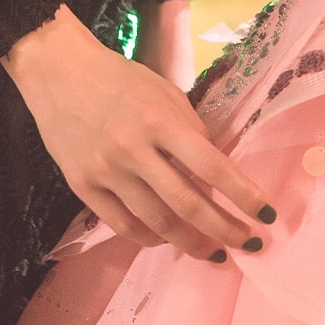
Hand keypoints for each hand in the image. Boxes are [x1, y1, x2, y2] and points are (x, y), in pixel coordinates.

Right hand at [3, 5, 273, 259]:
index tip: (266, 214)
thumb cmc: (119, 78)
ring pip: (158, 223)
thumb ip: (189, 129)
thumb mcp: (164, 91)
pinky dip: (149, 238)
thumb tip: (215, 173)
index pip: (212, 166)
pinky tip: (166, 239)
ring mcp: (106, 171)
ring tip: (214, 252)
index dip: (243, 195)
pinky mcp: (83, 187)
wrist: (58, 72)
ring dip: (192, 243)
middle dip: (226, 230)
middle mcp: (134, 148)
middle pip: (189, 204)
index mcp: (160, 119)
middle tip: (250, 244)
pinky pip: (123, 225)